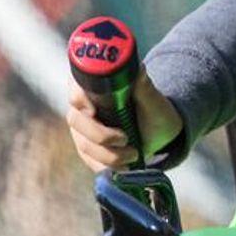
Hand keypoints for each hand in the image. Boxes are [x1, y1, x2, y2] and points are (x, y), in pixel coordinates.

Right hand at [65, 70, 184, 174]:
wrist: (160, 134)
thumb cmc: (155, 111)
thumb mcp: (153, 99)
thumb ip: (143, 85)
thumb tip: (137, 68)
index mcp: (95, 87)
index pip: (76, 88)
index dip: (79, 98)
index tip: (93, 111)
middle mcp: (83, 108)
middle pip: (75, 120)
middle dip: (100, 134)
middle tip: (125, 138)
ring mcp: (83, 131)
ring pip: (84, 145)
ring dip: (109, 155)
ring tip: (133, 153)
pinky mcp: (89, 150)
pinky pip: (91, 162)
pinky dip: (109, 166)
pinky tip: (126, 166)